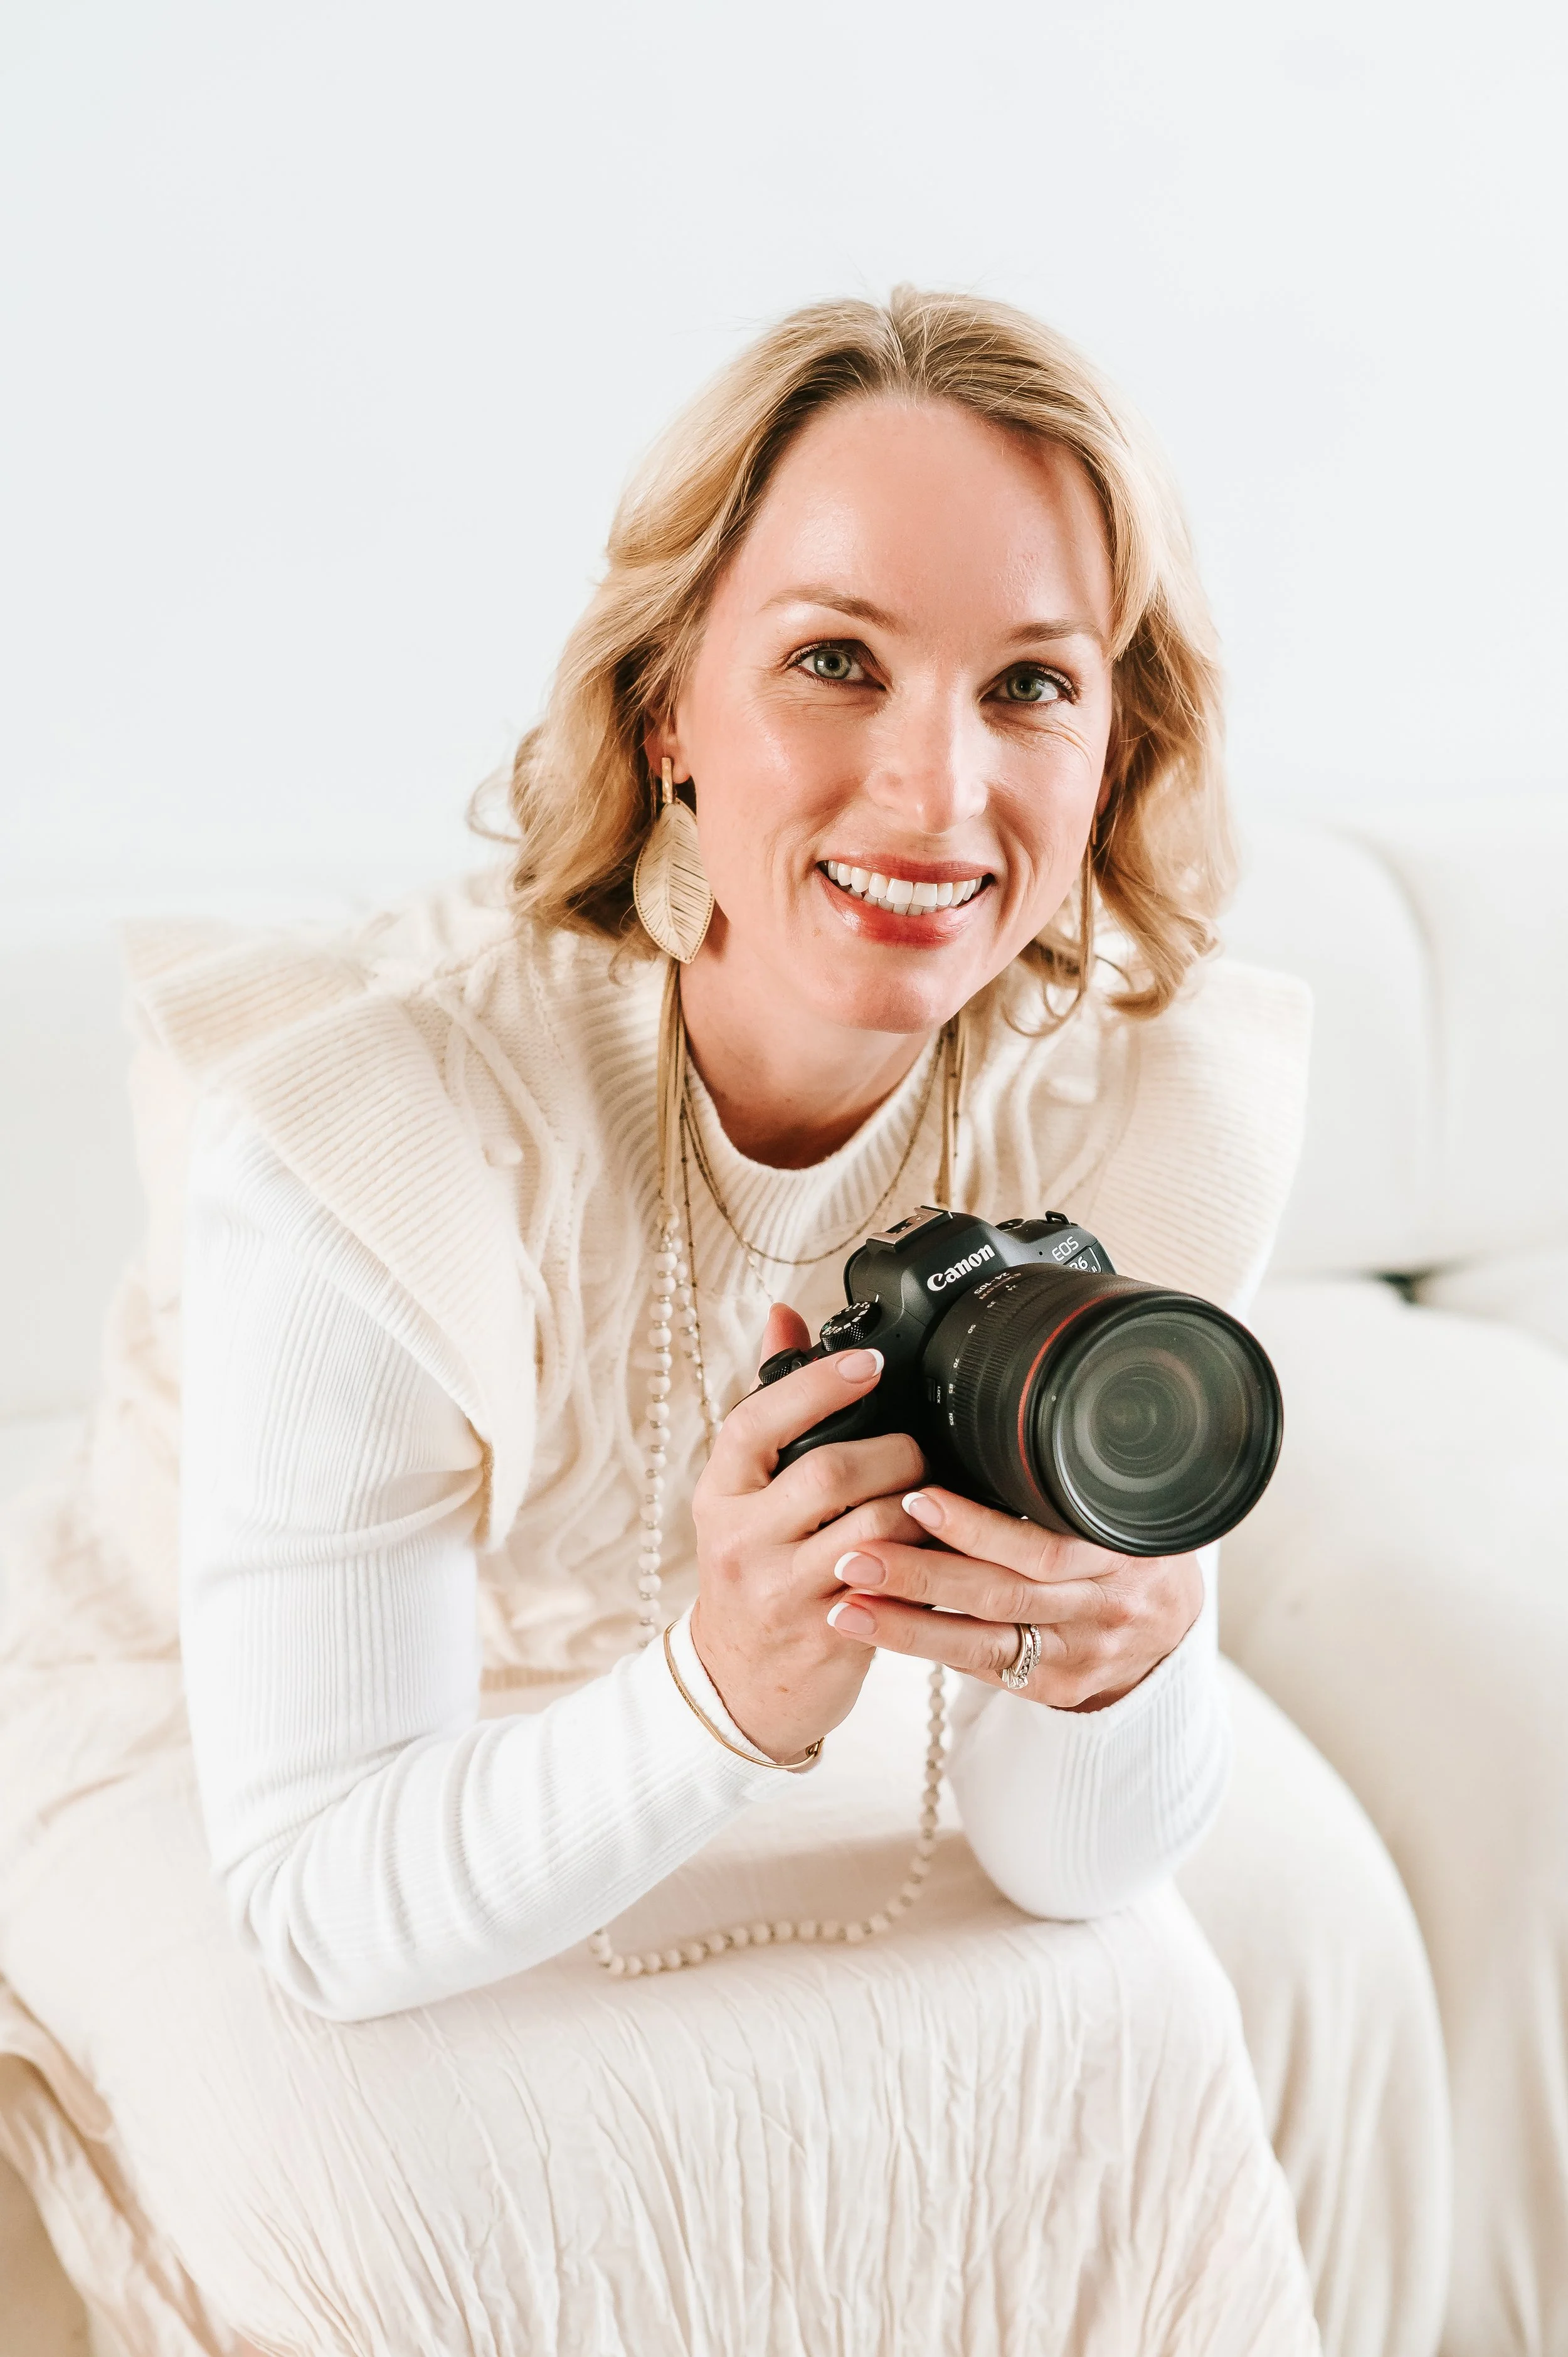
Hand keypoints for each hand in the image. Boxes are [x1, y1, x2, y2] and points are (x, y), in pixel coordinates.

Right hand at [688, 1305, 925, 1762]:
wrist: (740, 1685)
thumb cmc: (752, 1571)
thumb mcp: (743, 1494)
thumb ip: (770, 1405)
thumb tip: (783, 1315)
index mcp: (718, 1494)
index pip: (754, 1423)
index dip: (815, 1386)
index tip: (868, 1363)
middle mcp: (740, 1540)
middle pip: (828, 1472)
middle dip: (892, 1453)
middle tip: (918, 1454)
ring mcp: (782, 1591)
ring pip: (871, 1530)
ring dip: (917, 1507)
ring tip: (932, 1499)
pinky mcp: (829, 1634)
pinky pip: (896, 1586)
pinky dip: (928, 1560)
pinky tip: (944, 1548)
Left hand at [822, 1487, 1202, 1711]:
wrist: (1169, 1621)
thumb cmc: (1121, 1544)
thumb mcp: (1111, 1501)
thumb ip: (1055, 1480)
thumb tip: (973, 1425)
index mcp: (1116, 1547)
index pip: (1043, 1542)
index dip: (977, 1525)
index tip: (915, 1495)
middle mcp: (1102, 1605)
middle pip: (1004, 1593)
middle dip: (924, 1575)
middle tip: (854, 1554)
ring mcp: (1080, 1653)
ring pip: (986, 1643)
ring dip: (909, 1625)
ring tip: (845, 1603)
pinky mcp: (1057, 1688)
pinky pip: (987, 1669)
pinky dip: (931, 1648)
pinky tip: (880, 1630)